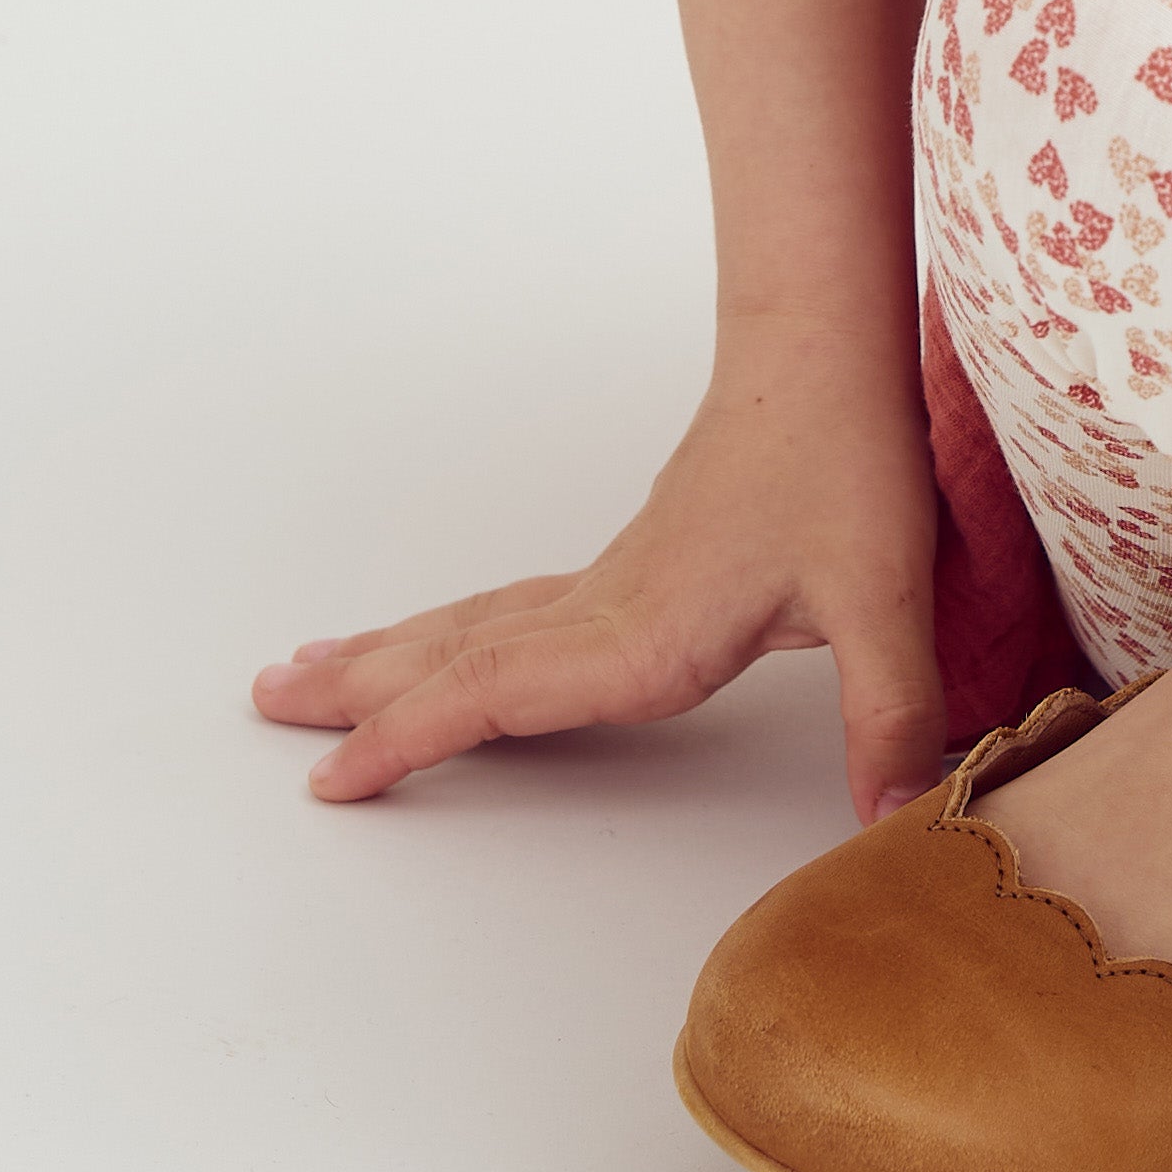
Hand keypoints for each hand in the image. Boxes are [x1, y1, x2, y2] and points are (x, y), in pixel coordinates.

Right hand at [251, 321, 949, 823]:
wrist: (827, 357)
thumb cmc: (845, 461)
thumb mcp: (886, 596)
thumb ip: (893, 712)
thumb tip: (905, 815)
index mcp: (642, 630)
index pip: (496, 690)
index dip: (411, 735)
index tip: (334, 777)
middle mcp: (605, 608)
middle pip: (455, 653)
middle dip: (359, 692)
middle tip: (265, 705)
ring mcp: (610, 582)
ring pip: (474, 626)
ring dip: (390, 654)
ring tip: (306, 671)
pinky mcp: (631, 565)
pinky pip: (512, 611)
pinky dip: (451, 635)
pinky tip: (439, 644)